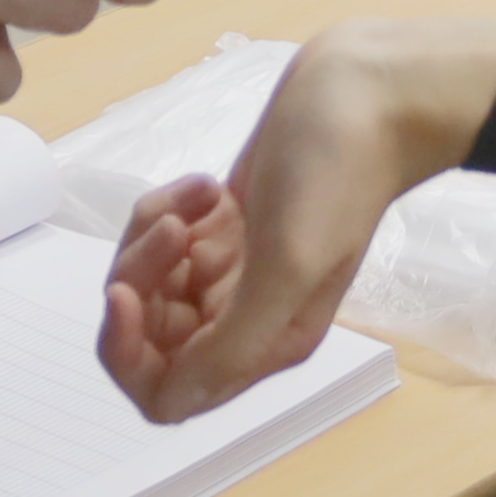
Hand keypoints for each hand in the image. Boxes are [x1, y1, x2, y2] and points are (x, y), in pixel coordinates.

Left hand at [96, 8, 495, 419]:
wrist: (367, 92)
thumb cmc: (339, 175)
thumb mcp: (290, 265)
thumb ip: (233, 345)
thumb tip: (172, 404)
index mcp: (266, 346)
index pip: (167, 393)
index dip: (131, 355)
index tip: (128, 293)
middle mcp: (247, 321)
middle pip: (148, 336)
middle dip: (142, 279)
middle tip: (173, 228)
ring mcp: (235, 274)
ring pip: (150, 282)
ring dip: (154, 237)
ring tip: (200, 196)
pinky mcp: (224, 231)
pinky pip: (163, 241)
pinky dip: (168, 209)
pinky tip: (209, 187)